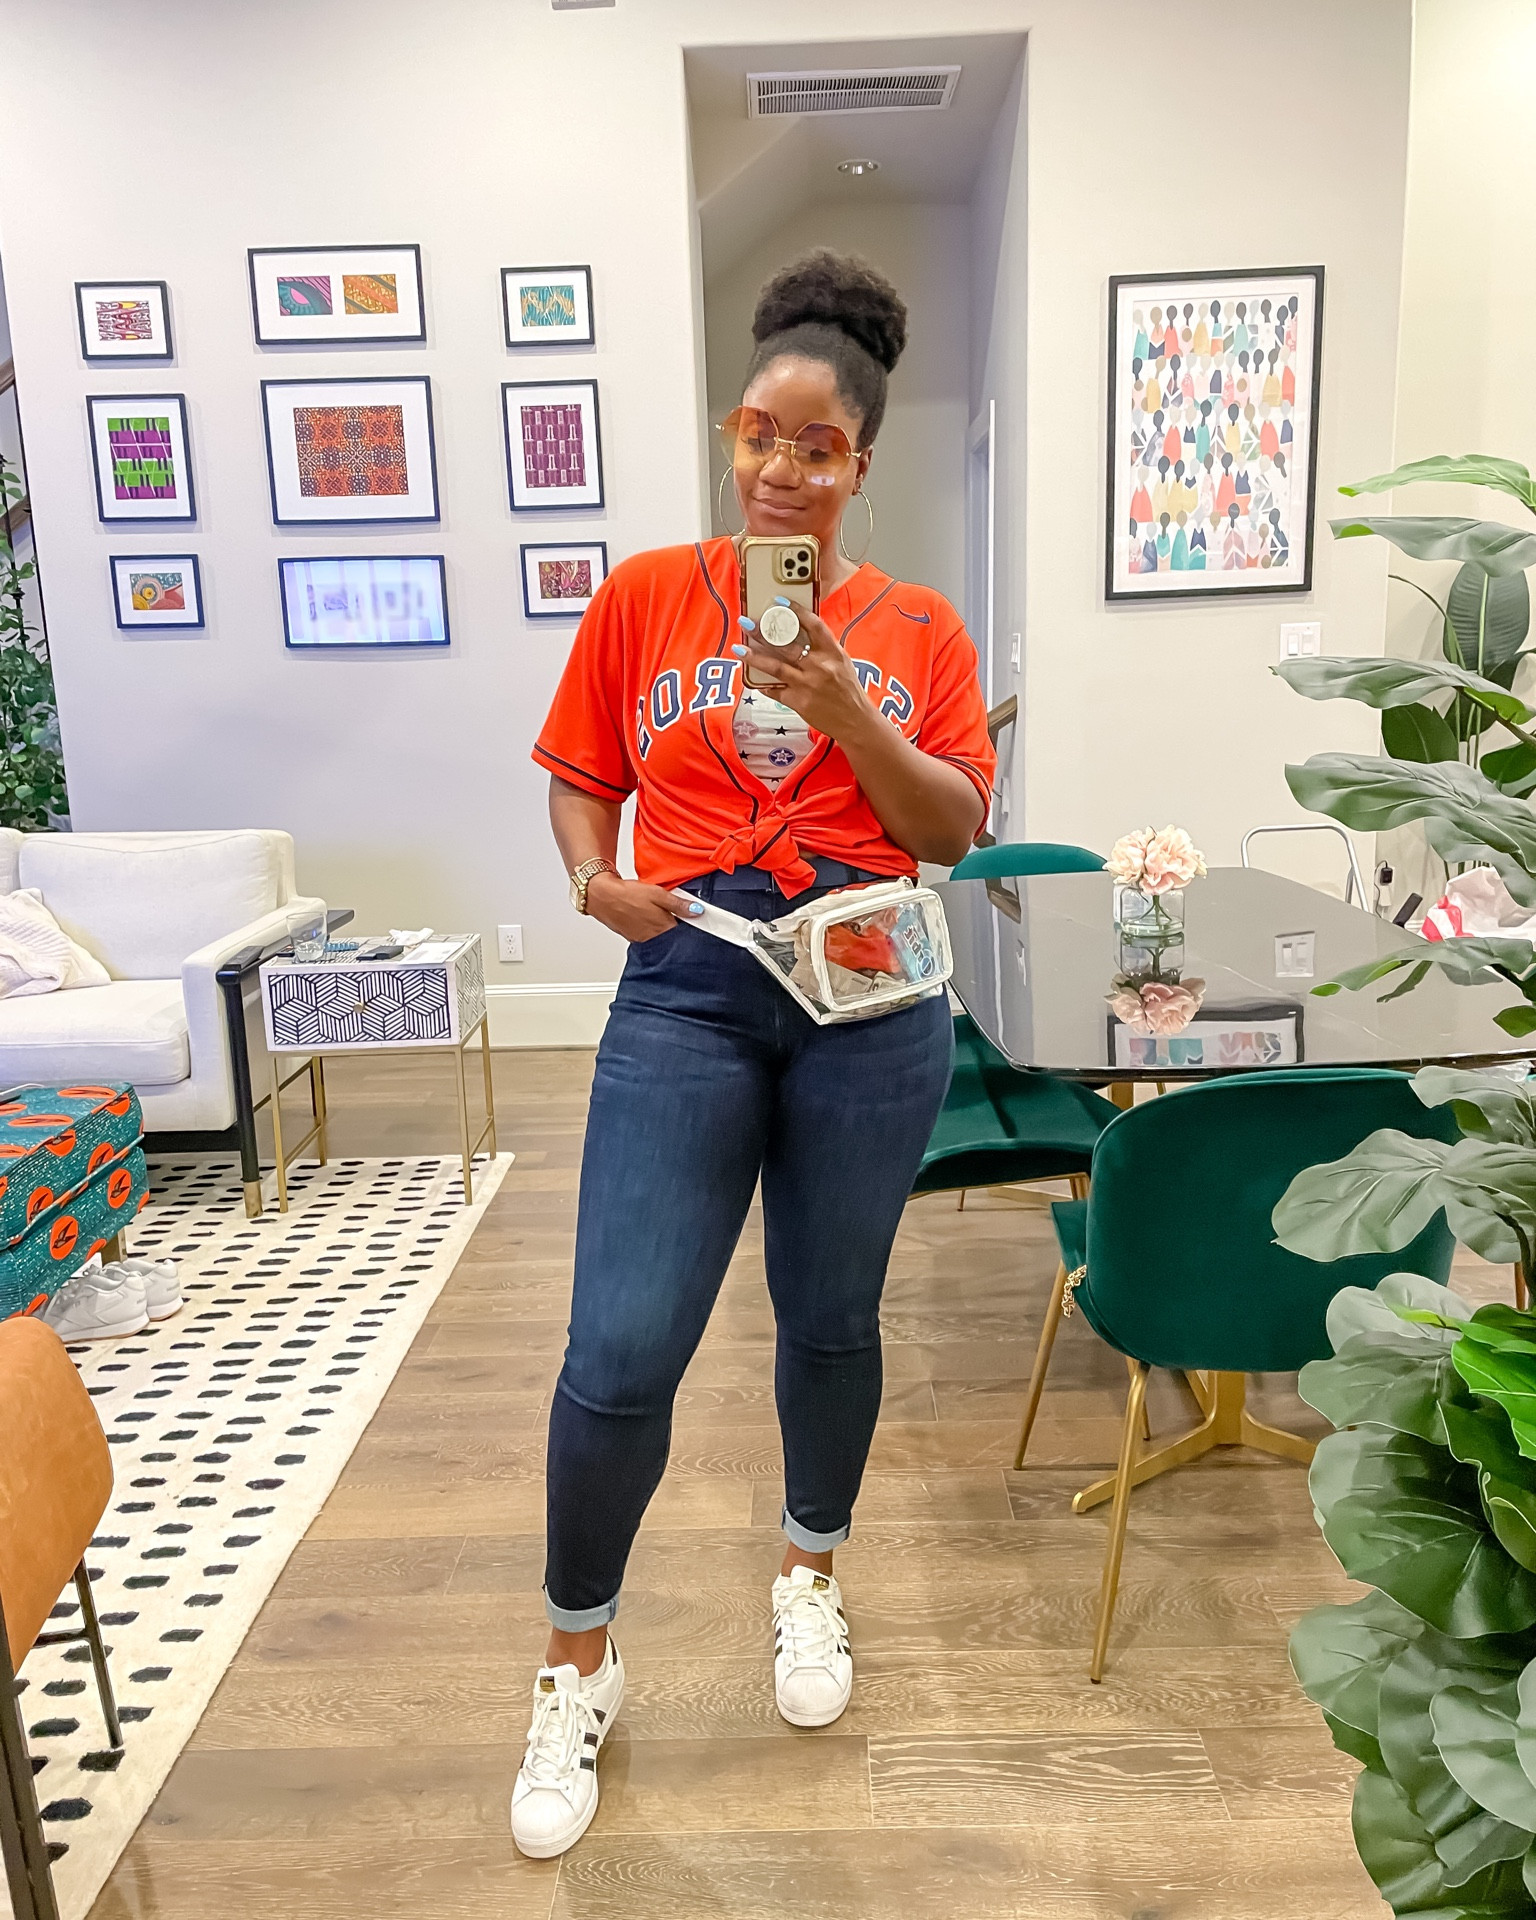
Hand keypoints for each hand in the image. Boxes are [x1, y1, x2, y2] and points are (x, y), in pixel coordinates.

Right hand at [584, 871, 702, 942]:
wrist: (602, 896)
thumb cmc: (627, 895)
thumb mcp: (658, 894)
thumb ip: (678, 904)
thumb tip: (697, 910)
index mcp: (663, 928)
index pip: (685, 934)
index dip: (691, 925)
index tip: (694, 918)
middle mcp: (653, 938)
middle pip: (672, 937)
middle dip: (677, 927)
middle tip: (675, 913)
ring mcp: (642, 939)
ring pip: (660, 937)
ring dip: (663, 928)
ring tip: (658, 913)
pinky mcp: (632, 937)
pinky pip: (647, 935)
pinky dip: (650, 928)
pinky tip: (646, 916)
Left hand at [733, 603, 874, 743]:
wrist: (855, 721)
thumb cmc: (848, 690)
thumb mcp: (842, 662)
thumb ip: (822, 648)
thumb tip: (797, 633)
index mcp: (833, 652)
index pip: (813, 624)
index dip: (795, 610)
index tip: (779, 601)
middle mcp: (820, 666)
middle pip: (787, 644)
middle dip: (763, 632)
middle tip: (747, 623)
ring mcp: (808, 685)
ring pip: (776, 667)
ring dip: (755, 657)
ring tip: (739, 648)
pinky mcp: (798, 702)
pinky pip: (775, 690)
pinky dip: (762, 684)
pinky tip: (751, 678)